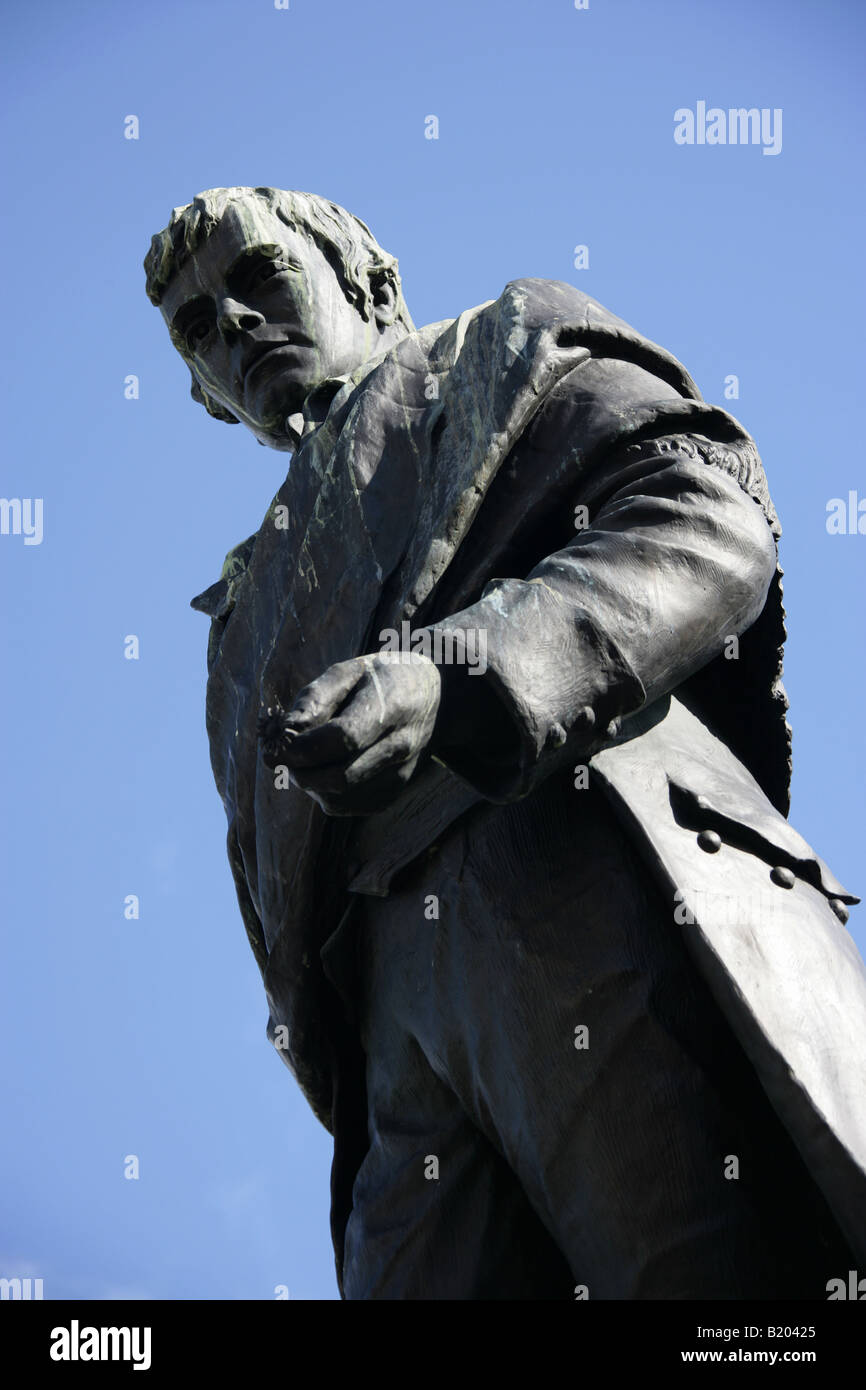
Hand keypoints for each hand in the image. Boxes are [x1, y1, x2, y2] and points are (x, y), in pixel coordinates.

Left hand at [258, 651, 441, 814]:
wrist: (434, 699)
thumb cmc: (381, 679)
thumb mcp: (349, 671)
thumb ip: (314, 700)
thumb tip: (282, 737)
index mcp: (393, 706)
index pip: (344, 738)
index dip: (304, 748)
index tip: (276, 745)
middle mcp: (402, 746)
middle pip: (339, 777)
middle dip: (299, 771)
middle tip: (281, 754)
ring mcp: (400, 776)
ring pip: (337, 799)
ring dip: (308, 783)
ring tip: (304, 758)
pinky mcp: (391, 795)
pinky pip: (344, 806)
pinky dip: (322, 792)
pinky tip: (324, 768)